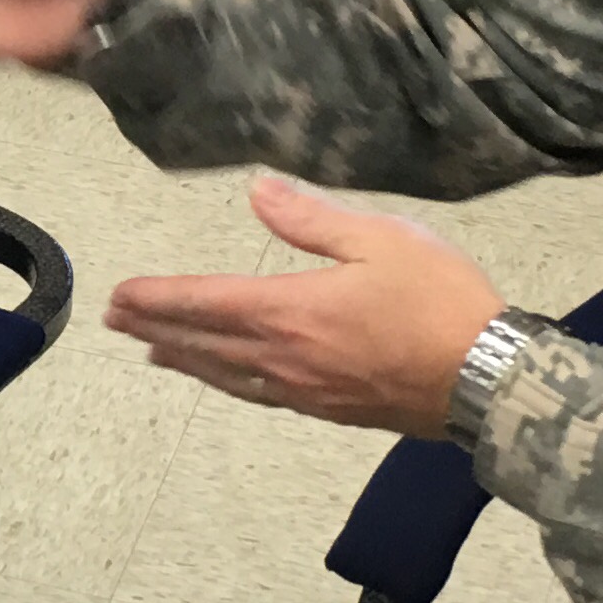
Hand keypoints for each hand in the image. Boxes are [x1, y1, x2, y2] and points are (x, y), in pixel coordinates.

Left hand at [105, 177, 509, 437]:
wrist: (487, 381)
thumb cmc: (439, 302)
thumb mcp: (381, 239)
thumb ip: (311, 219)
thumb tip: (259, 192)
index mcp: (291, 310)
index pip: (205, 301)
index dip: (158, 297)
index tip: (120, 292)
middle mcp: (285, 357)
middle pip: (204, 342)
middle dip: (156, 327)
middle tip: (116, 319)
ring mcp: (304, 390)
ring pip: (226, 374)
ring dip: (185, 359)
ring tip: (154, 350)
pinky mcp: (328, 411)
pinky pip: (258, 395)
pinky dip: (226, 383)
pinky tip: (226, 380)